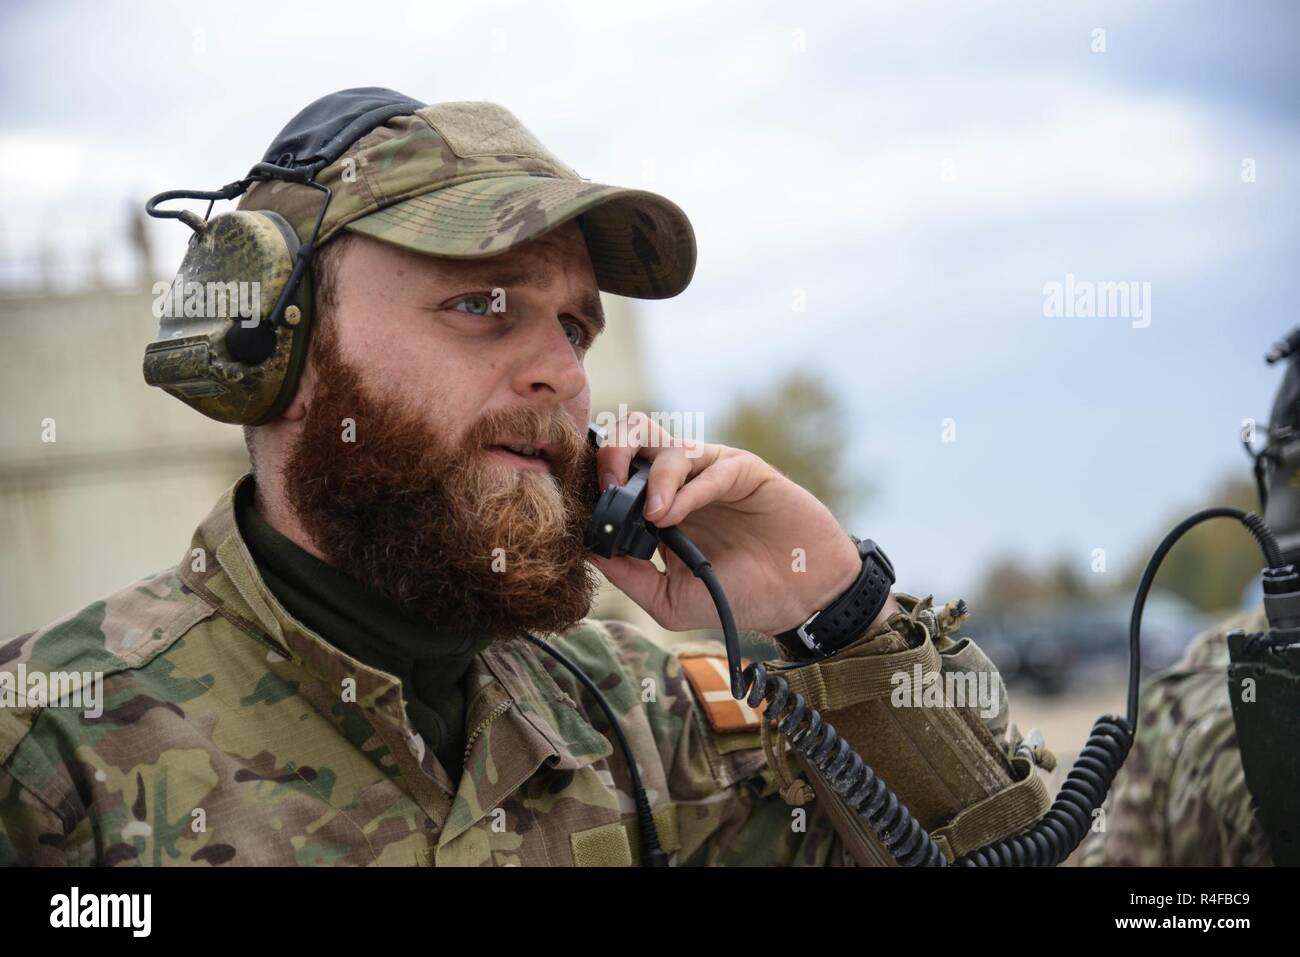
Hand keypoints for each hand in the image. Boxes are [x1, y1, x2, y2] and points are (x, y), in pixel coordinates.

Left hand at [589, 411, 895, 634]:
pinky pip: (710, 466)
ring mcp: (710, 472)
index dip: (595, 475)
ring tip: (652, 515)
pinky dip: (686, 488)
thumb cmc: (737, 595)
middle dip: (612, 451)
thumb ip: (629, 576)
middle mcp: (679, 481)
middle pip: (634, 435)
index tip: (583, 503)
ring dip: (652, 475)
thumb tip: (588, 552)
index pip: (615, 468)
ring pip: (667, 444)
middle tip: (608, 487)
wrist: (798, 598)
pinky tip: (673, 516)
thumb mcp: (670, 599)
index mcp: (656, 505)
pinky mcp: (744, 470)